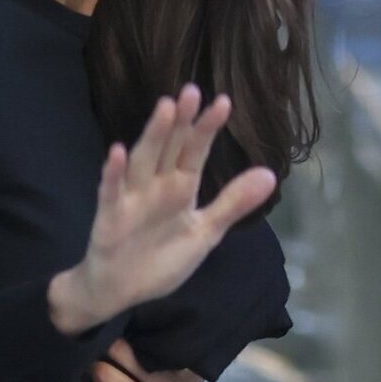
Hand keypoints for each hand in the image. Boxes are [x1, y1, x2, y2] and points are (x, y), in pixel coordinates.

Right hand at [47, 85, 277, 335]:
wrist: (119, 291)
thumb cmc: (160, 258)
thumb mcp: (205, 233)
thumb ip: (233, 203)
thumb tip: (270, 174)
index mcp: (180, 187)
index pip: (196, 151)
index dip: (207, 128)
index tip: (224, 102)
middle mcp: (156, 185)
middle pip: (169, 147)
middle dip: (181, 121)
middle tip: (191, 90)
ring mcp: (131, 199)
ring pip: (143, 161)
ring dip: (153, 135)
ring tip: (165, 108)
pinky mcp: (109, 217)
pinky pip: (110, 192)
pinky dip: (113, 174)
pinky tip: (116, 152)